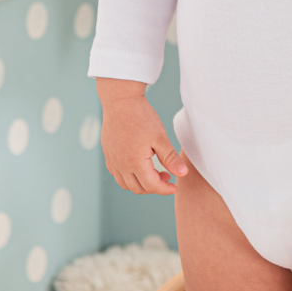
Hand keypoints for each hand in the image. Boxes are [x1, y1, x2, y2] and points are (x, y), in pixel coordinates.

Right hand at [96, 78, 187, 194]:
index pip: (151, 186)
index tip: (175, 186)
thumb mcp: (160, 137)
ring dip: (141, 183)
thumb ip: (171, 158)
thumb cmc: (142, 117)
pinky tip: (139, 166)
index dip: (165, 189)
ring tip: (155, 172)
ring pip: (126, 184)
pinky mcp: (108, 154)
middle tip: (167, 176)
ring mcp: (112, 160)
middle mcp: (121, 165)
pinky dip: (129, 177)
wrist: (121, 101)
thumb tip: (183, 174)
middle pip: (138, 188)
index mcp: (134, 163)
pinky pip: (117, 174)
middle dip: (154, 187)